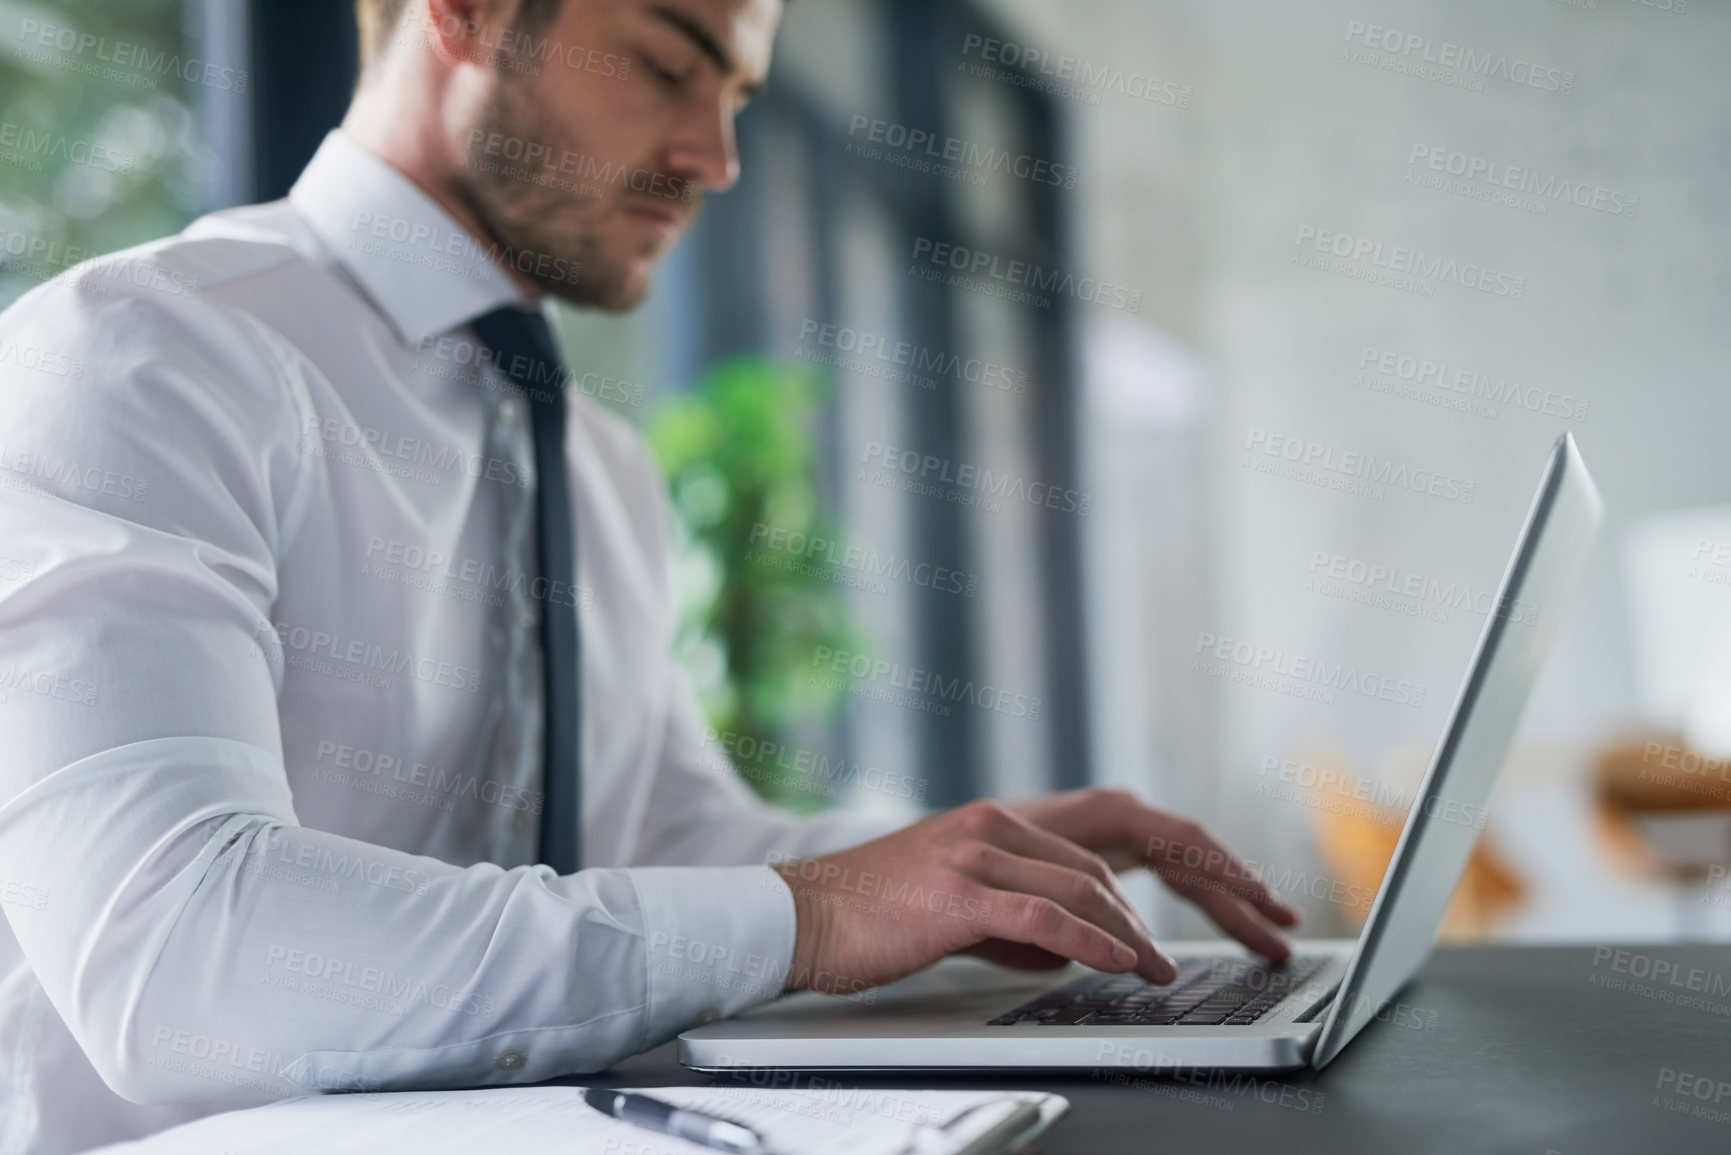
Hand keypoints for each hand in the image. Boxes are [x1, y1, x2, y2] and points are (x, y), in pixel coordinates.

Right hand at [773, 791, 1297, 994]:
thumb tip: (1077, 947)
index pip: (1123, 821)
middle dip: (1208, 875)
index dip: (1192, 851)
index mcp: (1009, 819)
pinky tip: (1126, 965)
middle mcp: (1003, 820)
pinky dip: (1095, 942)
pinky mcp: (959, 890)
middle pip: (1128, 836)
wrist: (799, 915)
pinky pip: (1047, 914)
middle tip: (1264, 919)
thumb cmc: (876, 918)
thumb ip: (1026, 917)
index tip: (1246, 890)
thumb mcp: (966, 911)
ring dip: (1141, 933)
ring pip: (1091, 882)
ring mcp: (981, 848)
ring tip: (1170, 973)